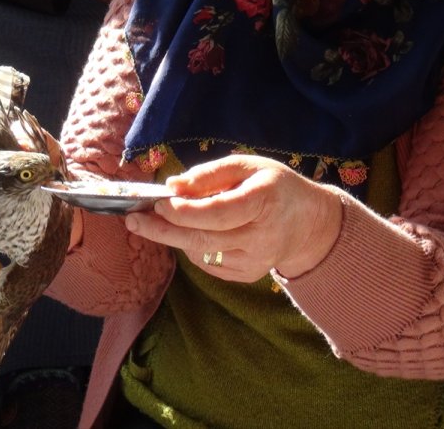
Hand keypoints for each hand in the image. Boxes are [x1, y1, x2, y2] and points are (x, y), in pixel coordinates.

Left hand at [123, 155, 342, 282]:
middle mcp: (261, 238)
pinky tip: (192, 231)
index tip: (158, 203)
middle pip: (202, 240)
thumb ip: (209, 175)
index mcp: (265, 202)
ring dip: (173, 237)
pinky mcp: (247, 275)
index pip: (218, 213)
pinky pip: (207, 263)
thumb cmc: (274, 187)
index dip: (185, 211)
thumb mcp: (248, 167)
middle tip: (133, 220)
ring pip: (200, 253)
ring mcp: (255, 262)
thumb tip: (172, 185)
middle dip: (163, 230)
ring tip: (156, 219)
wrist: (310, 224)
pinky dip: (192, 246)